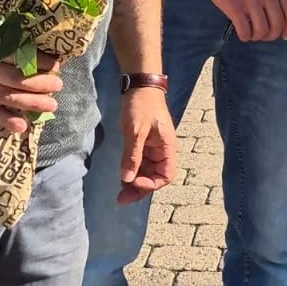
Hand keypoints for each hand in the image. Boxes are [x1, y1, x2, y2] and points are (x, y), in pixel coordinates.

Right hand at [0, 17, 61, 135]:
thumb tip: (26, 39)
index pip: (20, 57)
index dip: (41, 62)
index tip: (57, 64)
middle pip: (17, 80)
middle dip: (41, 84)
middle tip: (59, 86)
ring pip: (6, 97)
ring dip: (30, 103)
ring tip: (51, 107)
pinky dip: (4, 119)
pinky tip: (21, 126)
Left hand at [118, 87, 177, 202]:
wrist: (139, 85)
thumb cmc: (141, 105)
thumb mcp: (136, 131)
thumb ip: (132, 156)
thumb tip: (127, 180)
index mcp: (167, 147)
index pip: (166, 175)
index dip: (151, 184)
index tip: (133, 182)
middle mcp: (161, 151)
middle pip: (155, 177)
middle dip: (140, 189)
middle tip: (121, 199)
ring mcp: (151, 148)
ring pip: (145, 172)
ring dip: (134, 183)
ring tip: (119, 193)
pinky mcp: (142, 144)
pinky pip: (138, 164)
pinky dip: (130, 172)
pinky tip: (120, 178)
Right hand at [199, 0, 286, 40]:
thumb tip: (282, 21)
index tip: (285, 35)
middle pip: (278, 24)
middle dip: (272, 35)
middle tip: (265, 36)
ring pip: (262, 30)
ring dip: (258, 37)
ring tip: (253, 34)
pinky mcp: (234, 7)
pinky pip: (245, 31)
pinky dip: (245, 36)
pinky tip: (243, 33)